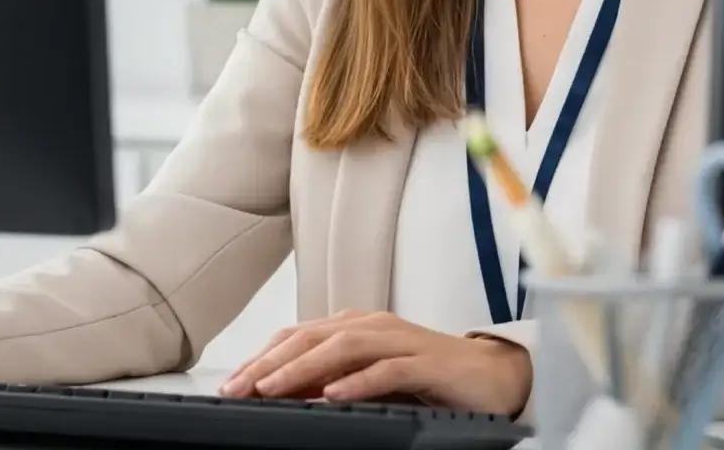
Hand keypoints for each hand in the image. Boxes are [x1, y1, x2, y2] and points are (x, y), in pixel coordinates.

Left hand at [218, 310, 530, 414]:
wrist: (492, 376)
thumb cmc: (429, 378)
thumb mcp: (370, 380)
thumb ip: (332, 382)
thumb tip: (286, 397)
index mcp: (356, 326)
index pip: (298, 336)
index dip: (262, 357)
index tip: (230, 384)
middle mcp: (374, 326)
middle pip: (311, 337)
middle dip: (269, 362)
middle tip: (236, 388)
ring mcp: (401, 341)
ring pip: (342, 348)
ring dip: (301, 369)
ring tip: (271, 389)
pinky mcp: (427, 363)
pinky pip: (388, 370)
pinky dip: (357, 382)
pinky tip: (332, 396)